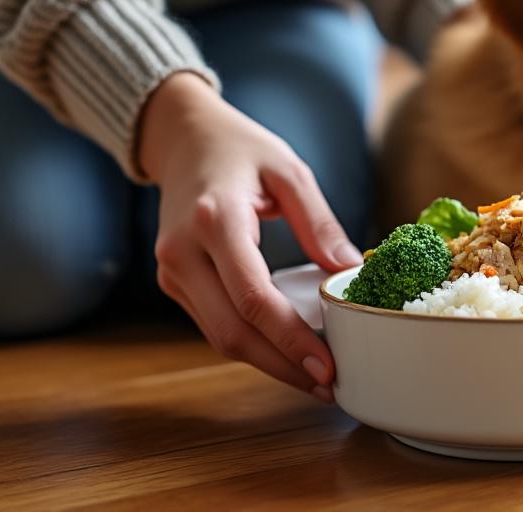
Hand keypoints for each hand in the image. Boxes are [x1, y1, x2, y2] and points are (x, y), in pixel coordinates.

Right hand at [139, 73, 362, 401]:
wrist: (182, 138)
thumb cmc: (241, 150)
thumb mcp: (290, 172)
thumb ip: (320, 223)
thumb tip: (350, 272)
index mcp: (215, 219)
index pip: (253, 296)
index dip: (290, 339)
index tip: (326, 364)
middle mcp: (183, 252)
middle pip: (233, 331)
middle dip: (282, 366)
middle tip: (329, 384)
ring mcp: (172, 271)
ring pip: (220, 336)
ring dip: (268, 362)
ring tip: (316, 375)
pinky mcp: (175, 281)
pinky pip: (213, 324)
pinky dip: (251, 343)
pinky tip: (287, 351)